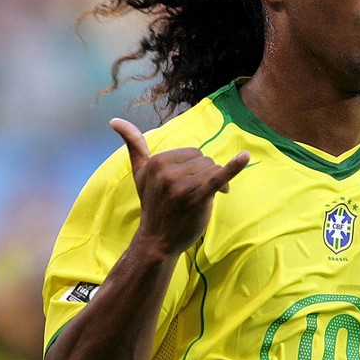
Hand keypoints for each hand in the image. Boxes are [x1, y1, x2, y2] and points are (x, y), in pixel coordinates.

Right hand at [110, 118, 249, 257]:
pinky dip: (234, 167)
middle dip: (206, 174)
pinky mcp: (197, 197)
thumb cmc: (152, 204)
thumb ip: (133, 145)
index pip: (193, 152)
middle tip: (197, 194)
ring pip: (213, 169)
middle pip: (205, 160)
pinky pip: (218, 176)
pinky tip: (245, 157)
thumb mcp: (140, 173)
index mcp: (156, 162)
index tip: (190, 182)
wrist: (157, 240)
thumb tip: (114, 119)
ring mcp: (182, 185)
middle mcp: (167, 172)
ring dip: (216, 183)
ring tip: (204, 199)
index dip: (196, 167)